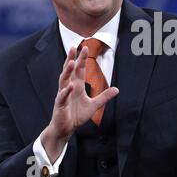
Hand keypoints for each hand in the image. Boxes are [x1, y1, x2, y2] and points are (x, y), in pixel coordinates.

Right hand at [41, 46, 118, 162]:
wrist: (66, 129)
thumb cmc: (76, 116)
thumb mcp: (94, 105)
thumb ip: (104, 97)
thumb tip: (117, 89)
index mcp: (76, 86)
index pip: (79, 70)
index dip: (81, 59)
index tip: (85, 47)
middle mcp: (69, 88)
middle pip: (70, 71)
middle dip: (71, 59)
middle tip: (74, 47)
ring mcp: (63, 96)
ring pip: (63, 81)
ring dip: (66, 72)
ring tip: (71, 62)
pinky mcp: (59, 105)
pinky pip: (62, 97)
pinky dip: (65, 92)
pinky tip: (69, 86)